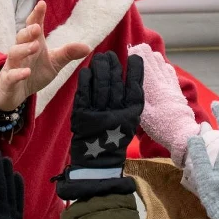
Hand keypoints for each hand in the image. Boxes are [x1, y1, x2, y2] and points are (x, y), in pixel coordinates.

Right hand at [0, 1, 90, 111]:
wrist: (17, 93)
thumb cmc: (35, 72)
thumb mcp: (54, 62)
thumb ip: (68, 53)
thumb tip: (88, 47)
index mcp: (33, 44)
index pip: (33, 26)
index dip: (37, 15)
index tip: (42, 4)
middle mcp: (21, 51)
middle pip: (21, 37)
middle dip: (28, 31)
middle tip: (37, 27)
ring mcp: (12, 65)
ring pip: (14, 54)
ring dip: (23, 49)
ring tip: (35, 46)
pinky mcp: (7, 80)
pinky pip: (10, 75)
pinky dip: (17, 73)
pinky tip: (26, 72)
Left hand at [56, 52, 142, 201]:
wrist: (98, 162)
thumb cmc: (115, 139)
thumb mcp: (130, 122)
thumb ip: (131, 101)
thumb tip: (132, 79)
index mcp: (131, 114)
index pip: (135, 87)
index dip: (135, 71)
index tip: (135, 58)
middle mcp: (116, 112)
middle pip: (116, 82)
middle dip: (114, 65)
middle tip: (111, 55)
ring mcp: (99, 113)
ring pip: (101, 84)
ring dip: (101, 67)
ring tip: (101, 57)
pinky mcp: (82, 115)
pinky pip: (84, 92)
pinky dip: (86, 79)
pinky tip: (87, 69)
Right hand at [131, 42, 201, 164]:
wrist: (181, 133)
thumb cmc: (160, 126)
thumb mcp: (143, 112)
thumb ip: (137, 95)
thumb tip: (129, 82)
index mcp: (154, 87)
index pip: (146, 65)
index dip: (139, 56)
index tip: (132, 49)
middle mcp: (164, 83)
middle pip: (155, 62)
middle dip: (146, 54)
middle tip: (138, 47)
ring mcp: (172, 86)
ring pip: (164, 66)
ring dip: (155, 59)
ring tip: (149, 54)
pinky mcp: (177, 92)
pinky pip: (171, 74)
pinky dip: (165, 67)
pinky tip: (163, 66)